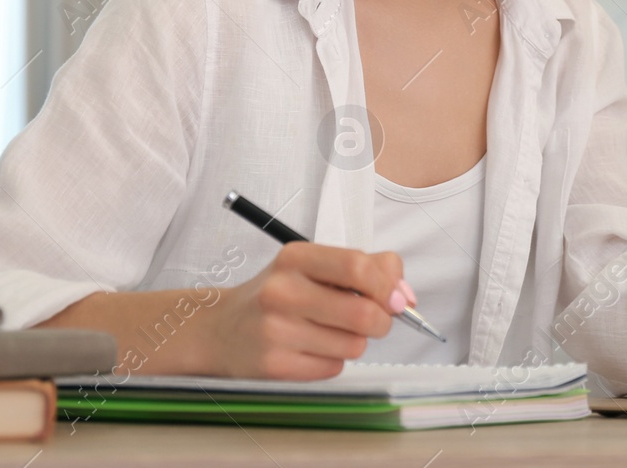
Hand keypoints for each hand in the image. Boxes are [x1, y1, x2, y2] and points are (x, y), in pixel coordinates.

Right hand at [199, 242, 413, 378]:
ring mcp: (276, 330)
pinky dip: (333, 361)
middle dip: (381, 322)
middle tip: (374, 321)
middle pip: (362, 314)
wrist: (221, 330)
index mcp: (296, 257)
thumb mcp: (315, 266)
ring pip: (353, 345)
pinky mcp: (274, 365)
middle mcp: (282, 291)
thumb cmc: (279, 295)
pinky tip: (310, 349)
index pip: (358, 266)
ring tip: (328, 332)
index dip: (388, 286)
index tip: (398, 300)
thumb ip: (367, 268)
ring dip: (354, 343)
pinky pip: (333, 368)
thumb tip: (404, 295)